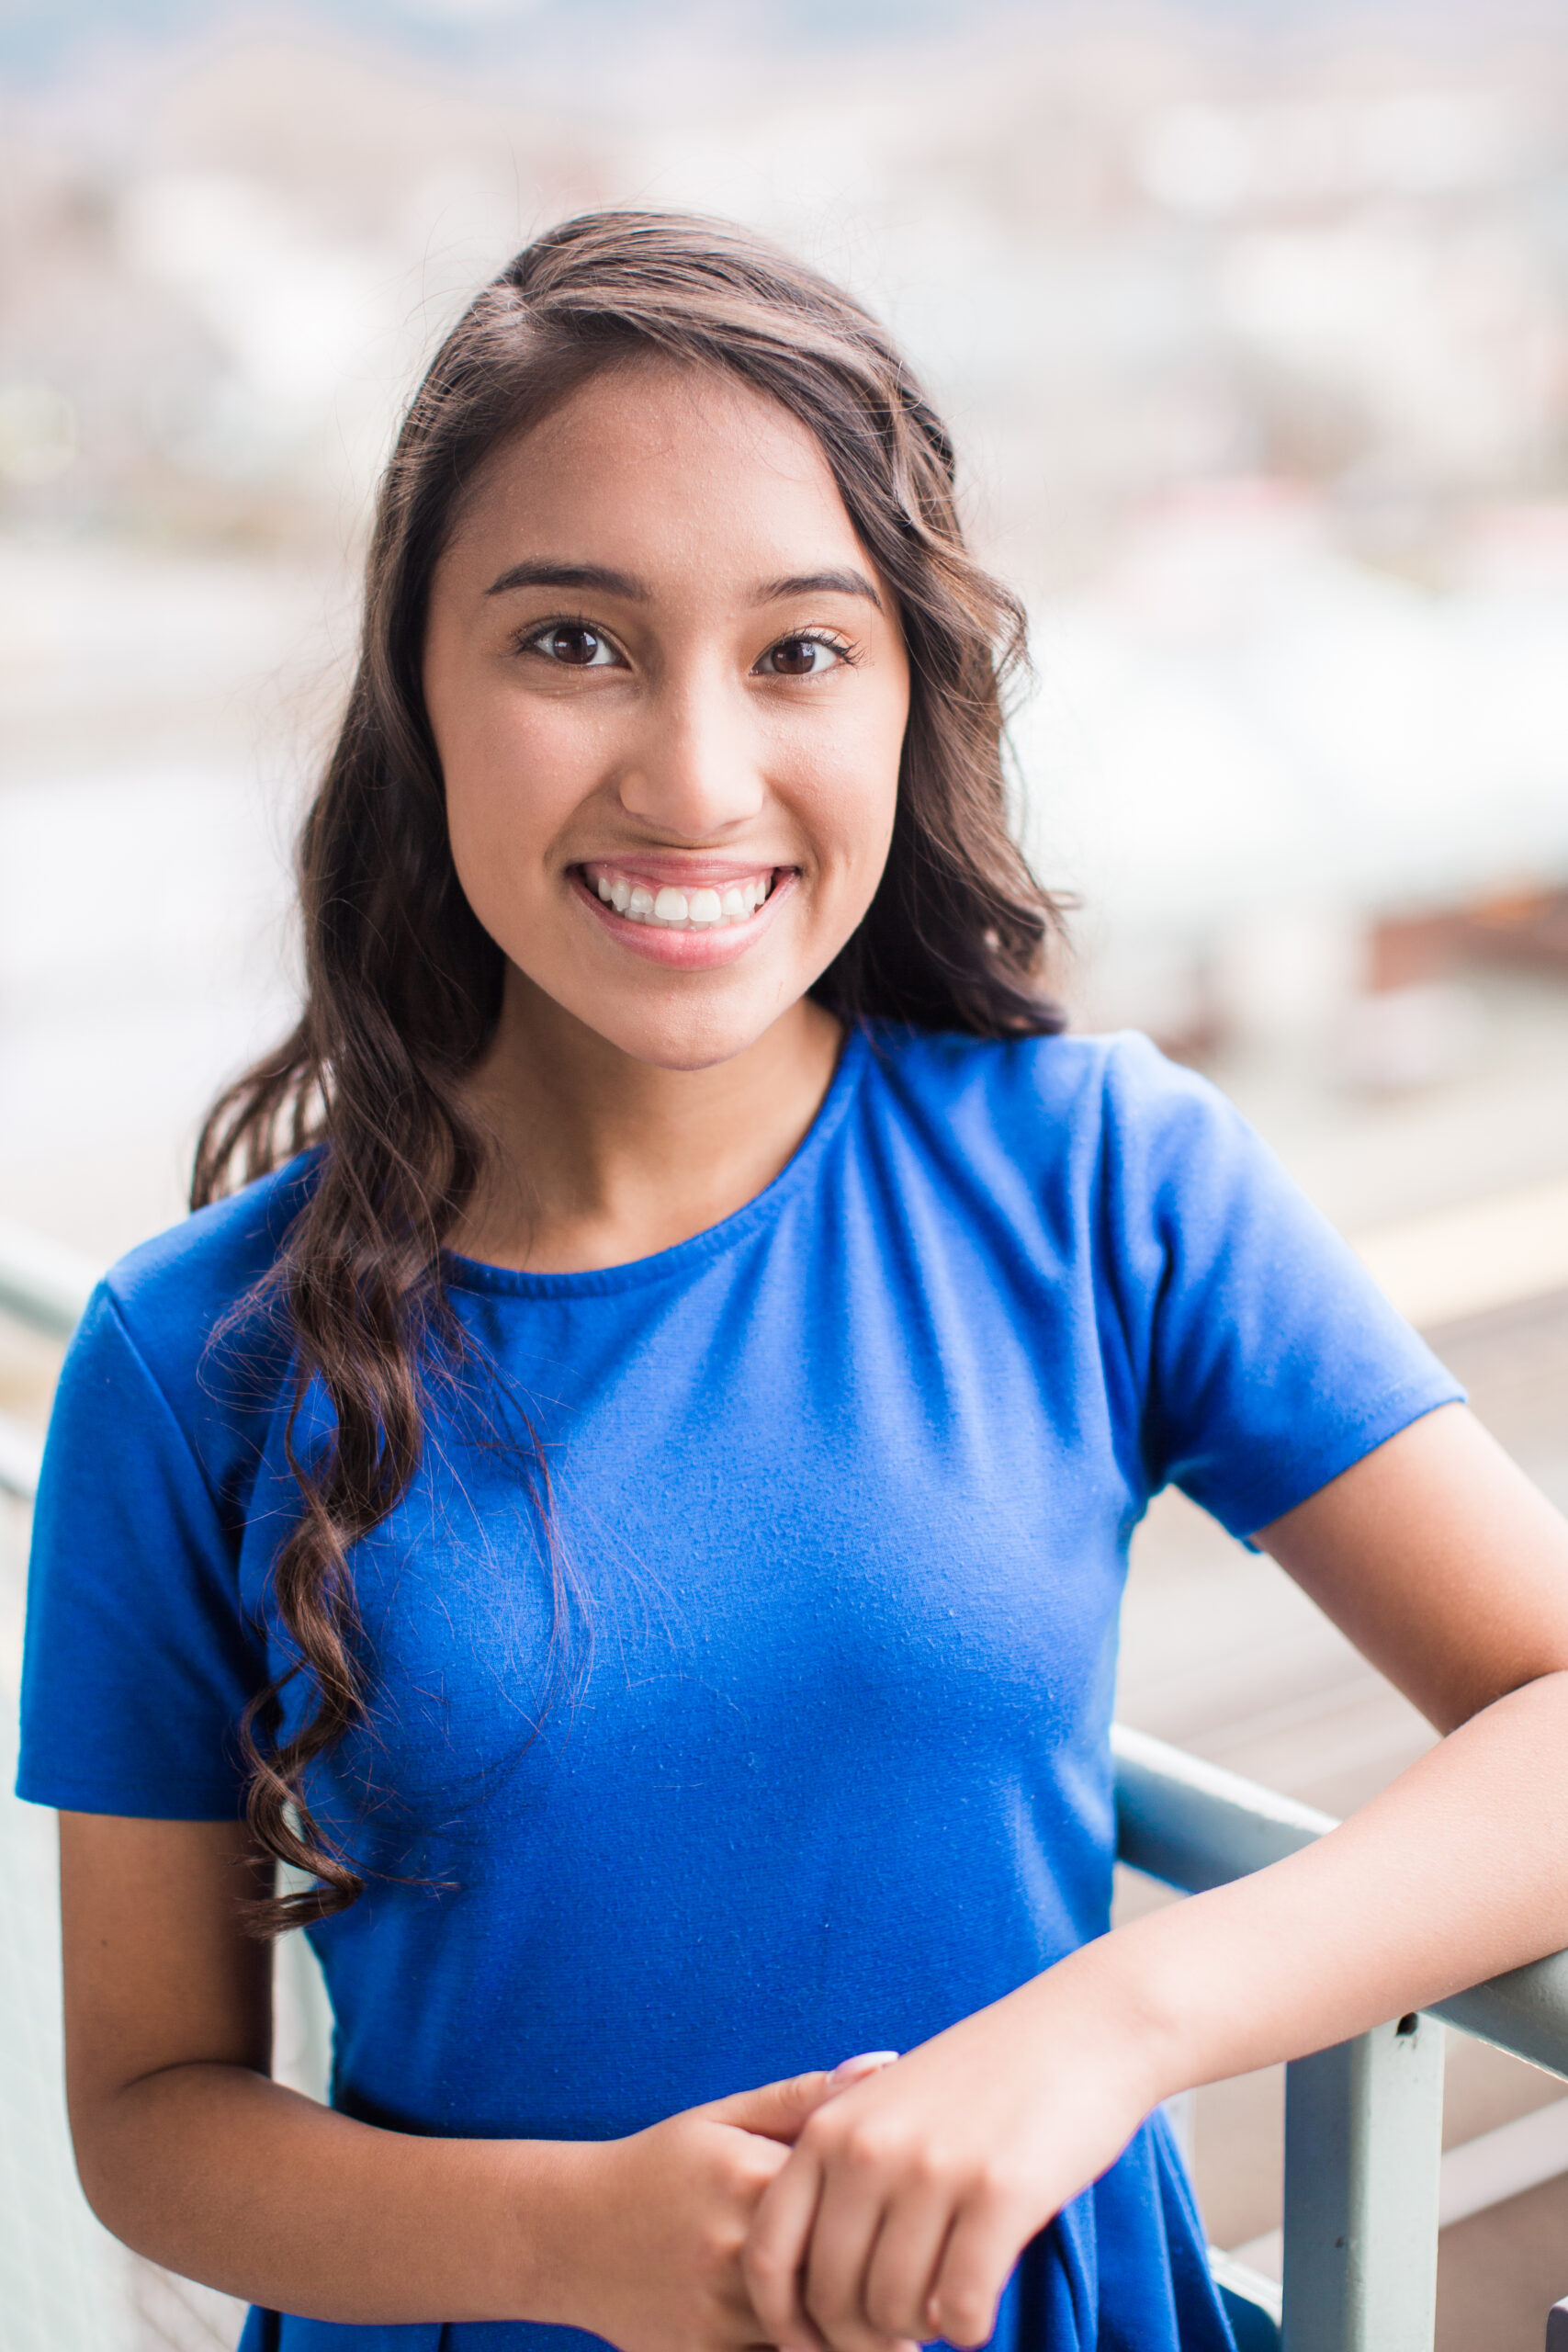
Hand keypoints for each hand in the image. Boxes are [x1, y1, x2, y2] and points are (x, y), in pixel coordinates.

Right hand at [550, 2060, 902, 2351]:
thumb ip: (805, 2097)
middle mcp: (733, 2246)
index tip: (930, 2230)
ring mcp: (714, 2308)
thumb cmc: (661, 2166)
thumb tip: (886, 2064)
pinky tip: (829, 2344)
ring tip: (896, 2327)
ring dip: (855, 2336)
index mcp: (749, 2177)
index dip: (897, 2223)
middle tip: (928, 2293)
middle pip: (839, 2279)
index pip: (850, 2204)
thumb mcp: (724, 2118)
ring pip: (811, 2337)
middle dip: (888, 2294)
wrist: (567, 2232)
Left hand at [743, 1969, 1161, 2351]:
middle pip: (833, 2298)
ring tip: (945, 2309)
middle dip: (865, 2337)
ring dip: (921, 2332)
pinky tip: (979, 2311)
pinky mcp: (1000, 2192)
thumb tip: (820, 2291)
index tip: (817, 2345)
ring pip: (896, 2312)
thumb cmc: (982, 2079)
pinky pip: (962, 2308)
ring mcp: (932, 2170)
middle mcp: (867, 2150)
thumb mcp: (885, 2108)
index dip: (785, 2320)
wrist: (1078, 2027)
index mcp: (829, 2129)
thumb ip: (844, 2177)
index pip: (767, 2254)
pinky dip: (968, 2328)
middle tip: (902, 2332)